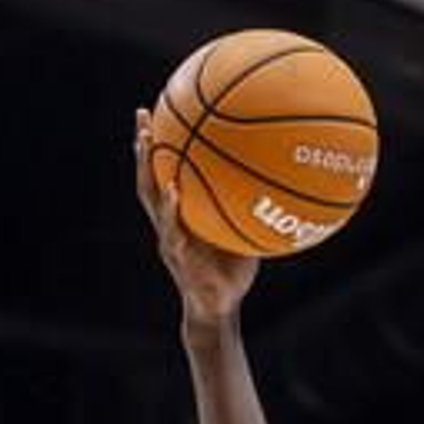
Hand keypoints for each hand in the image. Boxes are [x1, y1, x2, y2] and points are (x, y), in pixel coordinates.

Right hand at [133, 107, 258, 327]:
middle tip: (144, 115)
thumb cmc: (232, 273)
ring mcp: (169, 240)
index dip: (160, 148)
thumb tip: (279, 185)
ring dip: (147, 169)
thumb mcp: (243, 236)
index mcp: (179, 216)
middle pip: (149, 178)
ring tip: (148, 143)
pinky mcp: (177, 258)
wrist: (219, 310)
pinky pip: (171, 230)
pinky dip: (171, 210)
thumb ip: (250, 212)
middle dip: (144, 147)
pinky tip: (174, 191)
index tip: (159, 113)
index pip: (164, 175)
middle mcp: (168, 224)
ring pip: (150, 199)